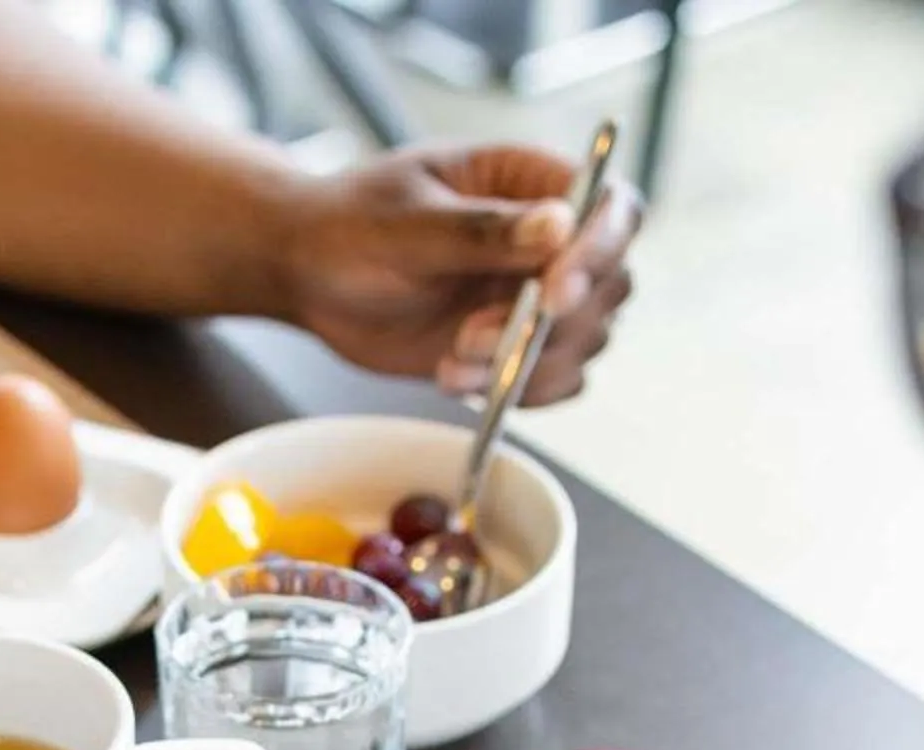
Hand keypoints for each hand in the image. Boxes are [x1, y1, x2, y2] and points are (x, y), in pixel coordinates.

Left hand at [281, 144, 642, 403]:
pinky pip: (554, 381)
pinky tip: (460, 381)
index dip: (601, 252)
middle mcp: (549, 241)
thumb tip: (558, 226)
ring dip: (527, 363)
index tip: (554, 293)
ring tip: (452, 358)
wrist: (311, 276)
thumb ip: (481, 229)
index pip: (611, 209)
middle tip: (473, 336)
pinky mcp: (515, 347)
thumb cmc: (351, 227)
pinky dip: (519, 392)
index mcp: (532, 183)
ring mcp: (535, 297)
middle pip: (610, 284)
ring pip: (586, 341)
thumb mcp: (406, 223)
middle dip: (554, 323)